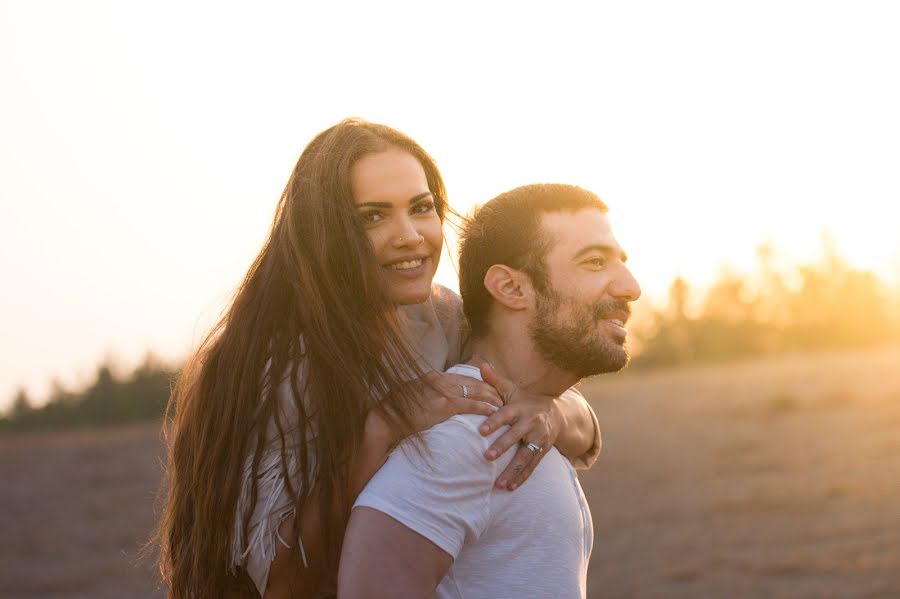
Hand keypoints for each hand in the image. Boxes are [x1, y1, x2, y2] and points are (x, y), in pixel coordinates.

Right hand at [378, 371, 504, 446]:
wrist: (387, 419)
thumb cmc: (398, 411)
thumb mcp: (415, 395)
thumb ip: (429, 392)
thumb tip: (438, 397)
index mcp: (433, 376)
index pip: (463, 377)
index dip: (480, 383)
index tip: (491, 389)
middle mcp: (440, 379)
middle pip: (473, 382)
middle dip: (490, 389)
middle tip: (504, 396)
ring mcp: (442, 391)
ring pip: (475, 391)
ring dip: (491, 398)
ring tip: (503, 405)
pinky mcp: (443, 405)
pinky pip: (470, 404)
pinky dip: (484, 407)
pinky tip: (493, 412)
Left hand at [477, 363, 559, 490]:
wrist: (555, 413)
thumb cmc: (525, 400)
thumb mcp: (512, 390)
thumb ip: (494, 381)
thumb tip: (481, 365)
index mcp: (521, 408)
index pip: (505, 415)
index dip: (494, 422)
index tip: (480, 431)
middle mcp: (531, 423)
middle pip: (516, 436)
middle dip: (502, 447)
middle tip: (487, 457)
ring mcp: (539, 439)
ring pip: (526, 456)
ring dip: (513, 470)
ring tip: (499, 483)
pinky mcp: (543, 451)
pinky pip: (532, 466)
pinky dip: (522, 477)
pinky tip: (510, 487)